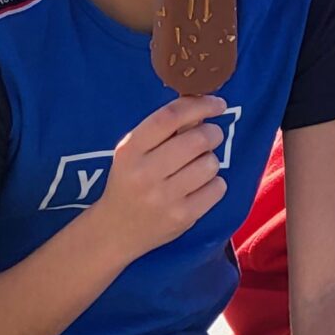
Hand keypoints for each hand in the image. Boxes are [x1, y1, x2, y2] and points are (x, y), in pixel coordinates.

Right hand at [90, 95, 229, 251]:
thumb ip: (165, 129)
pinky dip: (215, 184)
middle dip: (212, 133)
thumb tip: (205, 106)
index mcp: (130, 150)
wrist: (115, 230)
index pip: (169, 117)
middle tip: (210, 137)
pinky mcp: (182, 217)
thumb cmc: (130, 181)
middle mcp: (145, 173)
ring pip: (211, 164)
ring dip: (211, 161)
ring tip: (197, 167)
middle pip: (198, 140)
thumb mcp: (135, 152)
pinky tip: (199, 188)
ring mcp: (164, 198)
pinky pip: (218, 188)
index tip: (218, 104)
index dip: (199, 105)